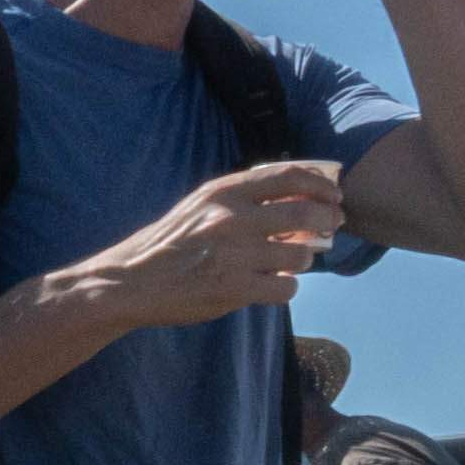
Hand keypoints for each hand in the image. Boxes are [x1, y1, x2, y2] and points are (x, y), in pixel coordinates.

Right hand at [74, 162, 344, 333]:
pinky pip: (285, 287)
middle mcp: (231, 218)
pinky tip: (272, 285)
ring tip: (288, 262)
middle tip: (332, 227)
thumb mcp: (202, 205)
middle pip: (305, 212)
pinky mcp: (233, 288)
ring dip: (303, 259)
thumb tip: (299, 198)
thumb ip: (244, 198)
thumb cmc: (171, 243)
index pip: (289, 176)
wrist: (131, 281)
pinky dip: (286, 288)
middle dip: (328, 219)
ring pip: (300, 254)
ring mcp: (233, 254)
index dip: (321, 184)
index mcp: (224, 192)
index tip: (334, 195)